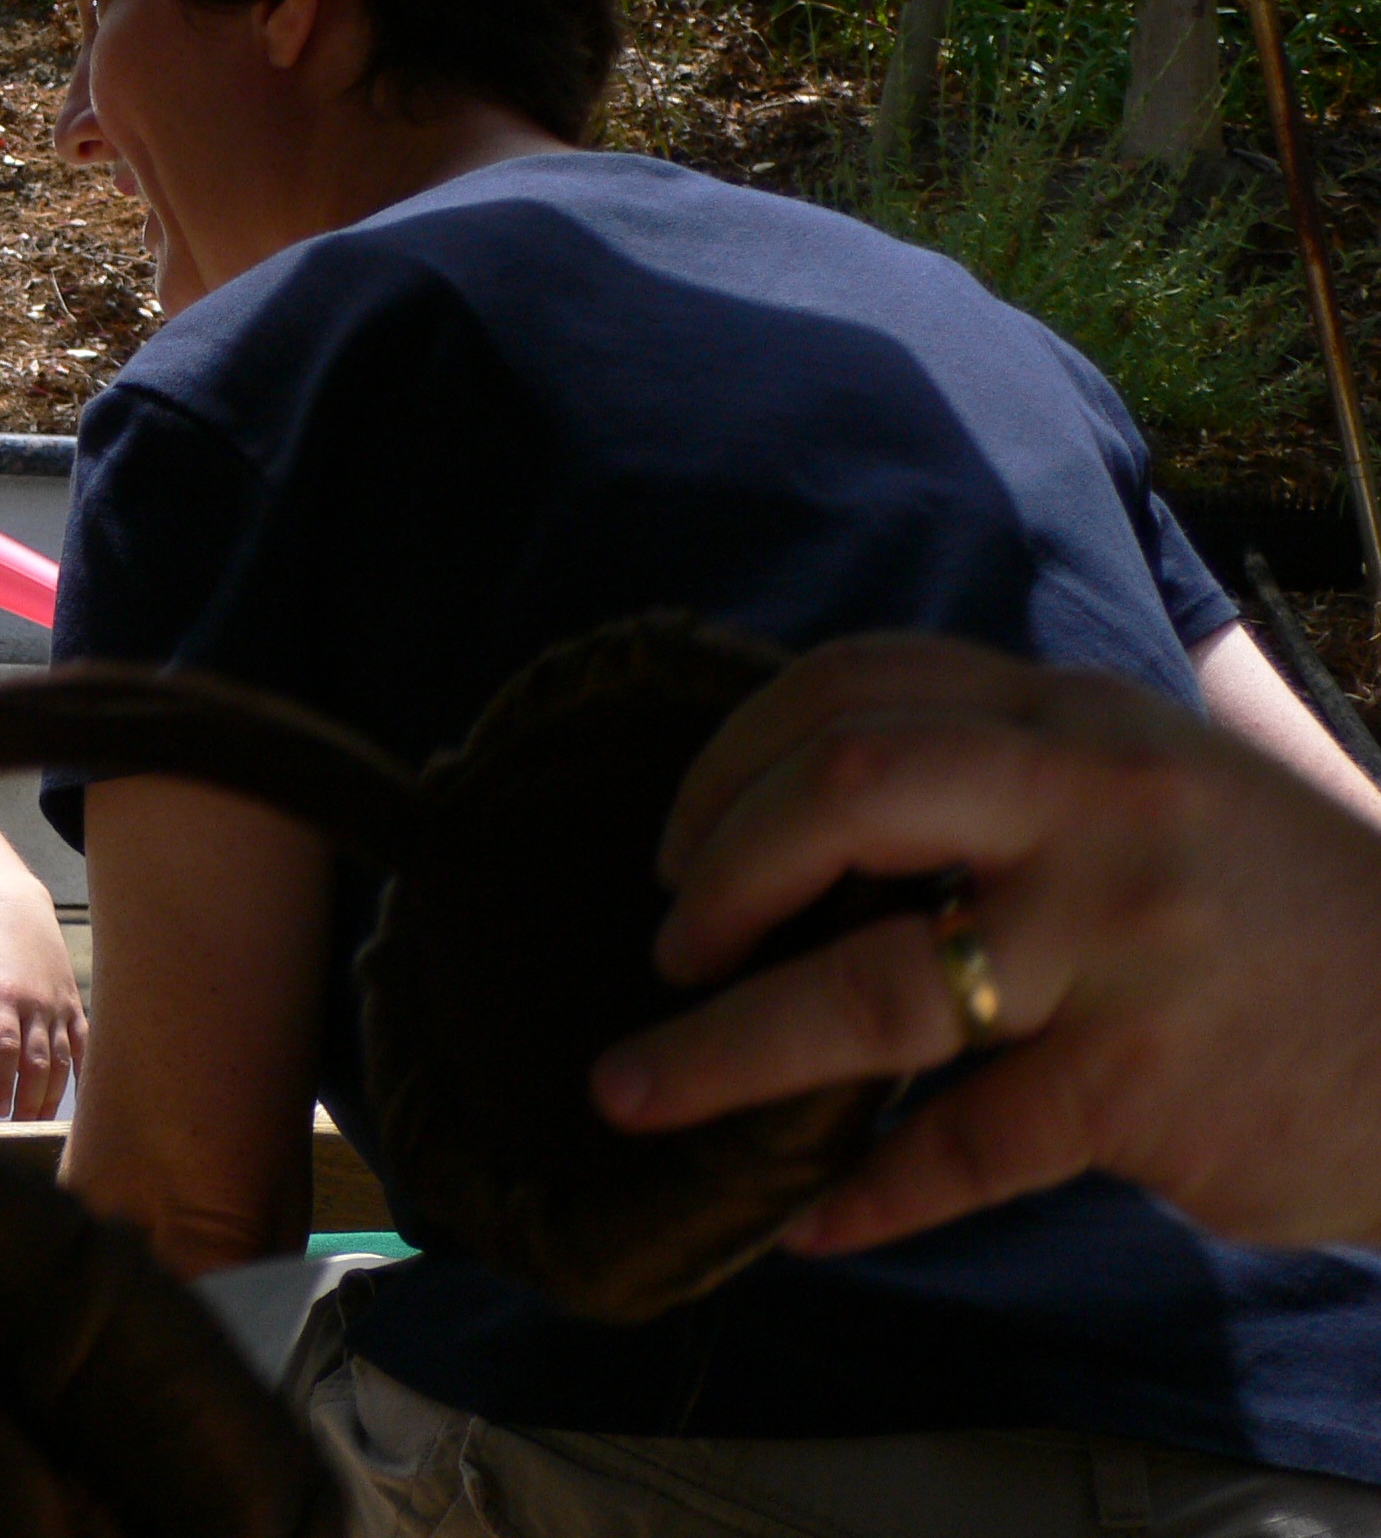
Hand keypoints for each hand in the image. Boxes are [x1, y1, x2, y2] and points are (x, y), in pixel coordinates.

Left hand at [0, 890, 85, 1121]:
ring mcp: (59, 1003)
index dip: (4, 1082)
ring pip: (62, 1057)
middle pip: (37, 1060)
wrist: (15, 907)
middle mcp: (35, 1002)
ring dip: (53, 1092)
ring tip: (39, 1118)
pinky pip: (82, 1042)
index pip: (6, 1048)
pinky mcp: (74, 1002)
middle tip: (18, 1122)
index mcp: (2, 996)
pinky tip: (76, 1096)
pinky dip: (81, 1070)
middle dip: (29, 1097)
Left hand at [589, 632, 1380, 1251]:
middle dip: (714, 872)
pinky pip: (956, 1147)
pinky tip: (807, 1222)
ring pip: (866, 992)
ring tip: (629, 1093)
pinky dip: (864, 1194)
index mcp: (1078, 719)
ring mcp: (1119, 946)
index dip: (730, 758)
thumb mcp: (1152, 791)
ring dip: (719, 1054)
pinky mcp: (1139, 1086)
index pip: (855, 684)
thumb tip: (784, 812)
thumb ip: (1002, 777)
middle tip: (666, 946)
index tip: (679, 840)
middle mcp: (1094, 806)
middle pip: (839, 787)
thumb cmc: (1276, 918)